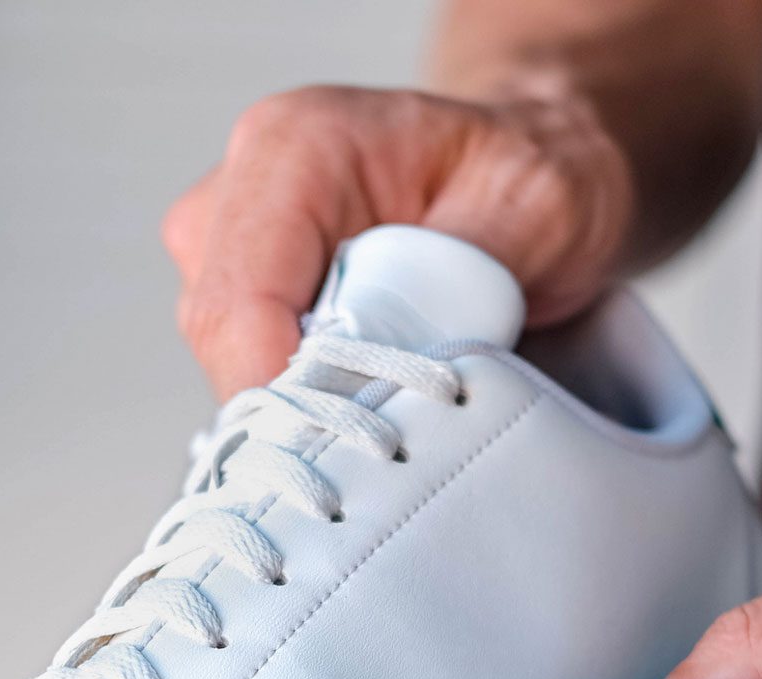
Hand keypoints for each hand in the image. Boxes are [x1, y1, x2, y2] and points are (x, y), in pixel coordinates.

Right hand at [162, 84, 633, 399]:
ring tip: (406, 410)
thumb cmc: (527, 175)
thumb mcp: (536, 208)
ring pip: (234, 370)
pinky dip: (314, 407)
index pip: (241, 302)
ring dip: (314, 409)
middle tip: (400, 442)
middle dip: (303, 409)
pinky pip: (254, 378)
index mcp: (295, 148)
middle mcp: (239, 191)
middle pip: (225, 345)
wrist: (524, 172)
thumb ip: (457, 283)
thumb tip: (399, 368)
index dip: (287, 392)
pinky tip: (377, 403)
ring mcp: (227, 248)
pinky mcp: (243, 302)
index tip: (360, 448)